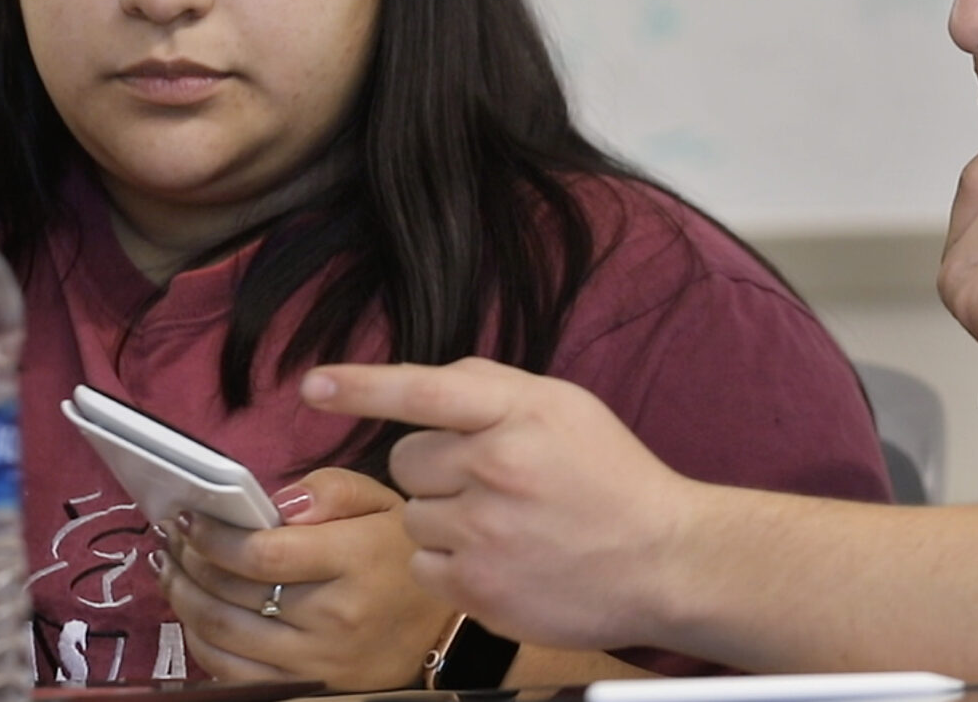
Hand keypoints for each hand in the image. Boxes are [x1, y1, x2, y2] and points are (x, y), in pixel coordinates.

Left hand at [158, 468, 455, 689]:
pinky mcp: (306, 687)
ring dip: (183, 600)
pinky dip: (200, 641)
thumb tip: (275, 503)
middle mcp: (335, 616)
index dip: (213, 536)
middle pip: (233, 595)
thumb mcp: (381, 502)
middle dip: (188, 563)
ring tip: (170, 569)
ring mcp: (317, 660)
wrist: (439, 627)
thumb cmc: (398, 555)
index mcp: (356, 560)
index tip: (187, 517)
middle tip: (170, 537)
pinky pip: (232, 672)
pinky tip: (192, 611)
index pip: (263, 553)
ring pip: (223, 635)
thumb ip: (331, 489)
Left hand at [301, 358, 688, 653]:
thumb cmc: (611, 478)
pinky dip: (451, 565)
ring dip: (444, 519)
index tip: (313, 386)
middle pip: (406, 461)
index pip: (426, 390)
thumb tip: (421, 385)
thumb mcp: (566, 408)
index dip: (363, 386)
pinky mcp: (477, 591)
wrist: (664, 562)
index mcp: (522, 414)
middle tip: (491, 481)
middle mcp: (498, 470)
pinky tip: (500, 562)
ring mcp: (484, 535)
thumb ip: (493, 389)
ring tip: (504, 527)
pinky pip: (423, 567)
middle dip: (435, 469)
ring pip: (412, 517)